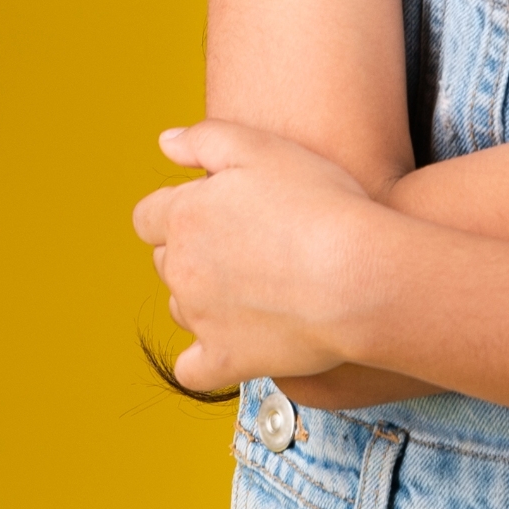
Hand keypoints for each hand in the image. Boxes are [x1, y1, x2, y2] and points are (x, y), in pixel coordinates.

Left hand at [133, 119, 400, 394]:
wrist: (359, 275)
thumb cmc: (318, 203)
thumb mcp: (259, 145)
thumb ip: (203, 138)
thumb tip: (165, 143)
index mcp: (183, 216)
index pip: (149, 217)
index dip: (180, 210)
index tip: (217, 211)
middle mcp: (181, 269)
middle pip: (166, 261)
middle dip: (192, 251)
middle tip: (244, 245)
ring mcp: (201, 319)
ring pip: (181, 308)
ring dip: (202, 298)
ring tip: (251, 288)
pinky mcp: (226, 360)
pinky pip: (193, 370)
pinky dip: (204, 360)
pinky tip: (228, 346)